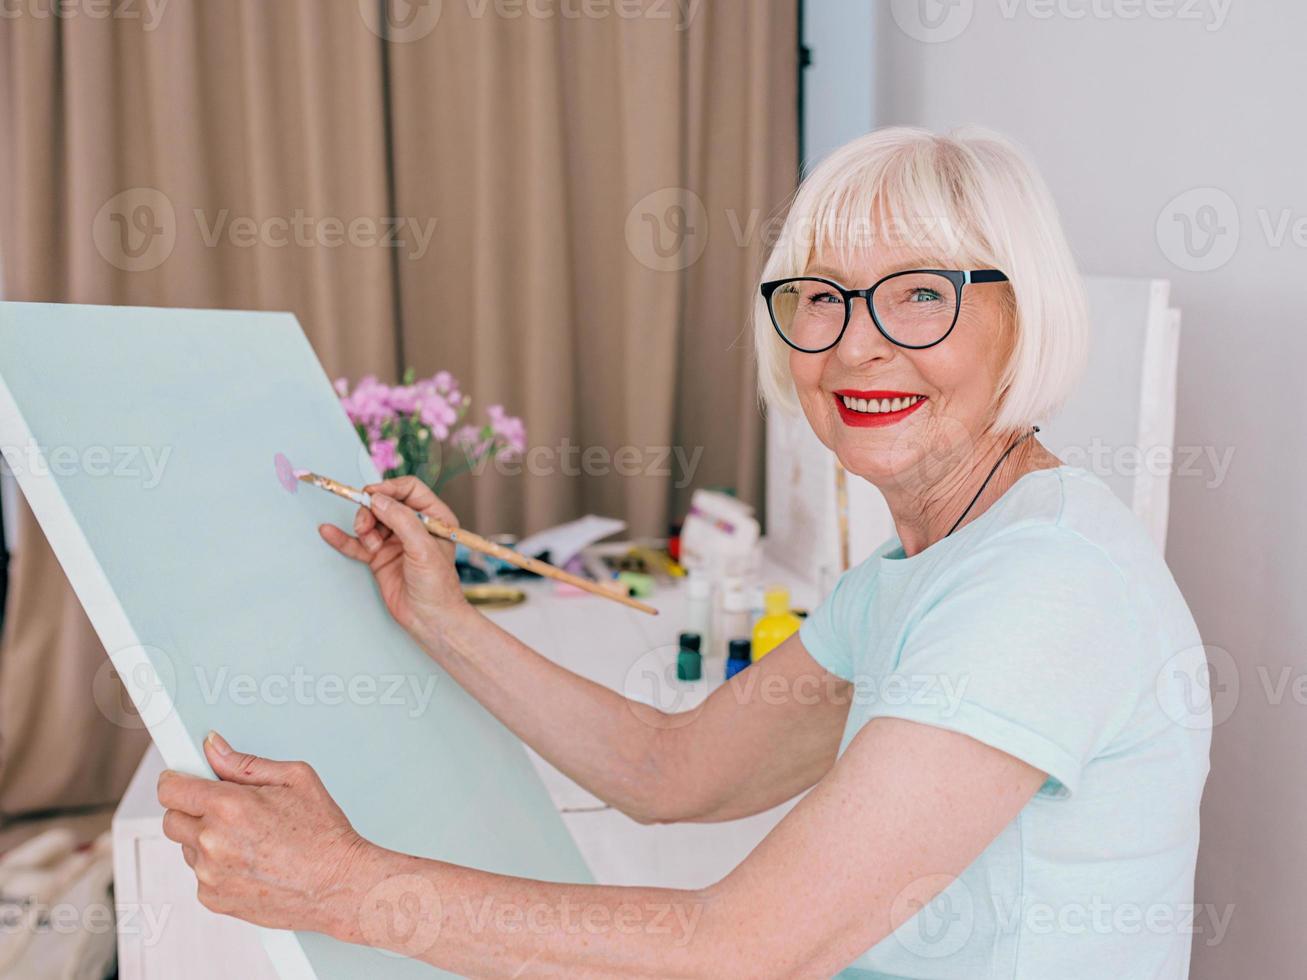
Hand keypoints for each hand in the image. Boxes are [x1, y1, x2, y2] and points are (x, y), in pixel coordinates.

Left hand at [157, 732, 374, 933]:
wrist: (338, 885)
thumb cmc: (323, 833)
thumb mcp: (295, 779)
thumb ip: (244, 763)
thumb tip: (214, 748)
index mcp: (229, 806)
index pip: (170, 788)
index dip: (177, 780)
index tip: (185, 780)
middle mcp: (212, 841)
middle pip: (171, 819)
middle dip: (192, 809)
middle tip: (225, 809)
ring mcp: (210, 874)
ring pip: (187, 847)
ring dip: (206, 839)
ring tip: (248, 839)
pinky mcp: (213, 898)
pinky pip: (200, 874)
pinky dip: (217, 866)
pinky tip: (250, 861)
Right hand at [319, 476, 470, 642]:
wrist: (429, 619)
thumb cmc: (437, 586)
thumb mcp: (423, 549)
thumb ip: (402, 520)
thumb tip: (378, 499)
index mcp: (434, 517)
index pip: (409, 489)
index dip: (389, 488)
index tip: (372, 496)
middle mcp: (413, 526)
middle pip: (384, 503)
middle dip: (371, 512)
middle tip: (365, 527)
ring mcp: (394, 541)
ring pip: (370, 521)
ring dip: (363, 529)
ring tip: (370, 547)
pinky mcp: (379, 557)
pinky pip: (357, 543)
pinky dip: (342, 538)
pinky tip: (328, 532)